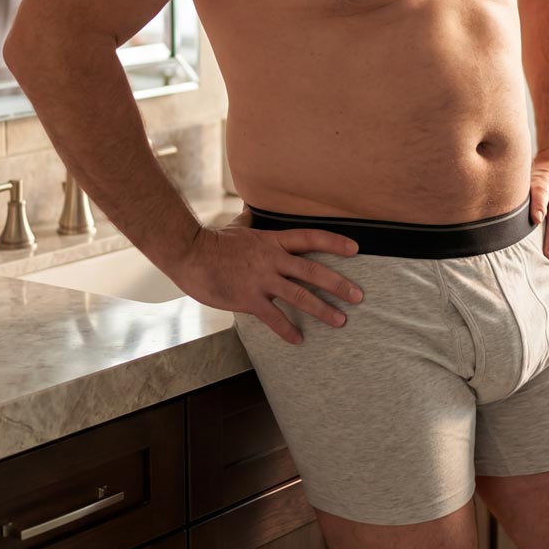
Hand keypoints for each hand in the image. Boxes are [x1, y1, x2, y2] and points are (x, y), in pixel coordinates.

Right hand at [178, 205, 362, 344]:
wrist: (190, 255)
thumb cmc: (213, 241)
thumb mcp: (237, 226)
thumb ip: (249, 220)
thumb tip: (251, 209)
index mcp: (273, 241)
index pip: (311, 238)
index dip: (335, 243)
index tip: (355, 250)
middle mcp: (273, 260)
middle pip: (313, 271)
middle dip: (339, 284)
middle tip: (358, 296)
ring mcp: (262, 280)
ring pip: (300, 295)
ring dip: (323, 309)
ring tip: (340, 321)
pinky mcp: (249, 299)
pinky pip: (274, 318)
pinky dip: (288, 330)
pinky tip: (299, 340)